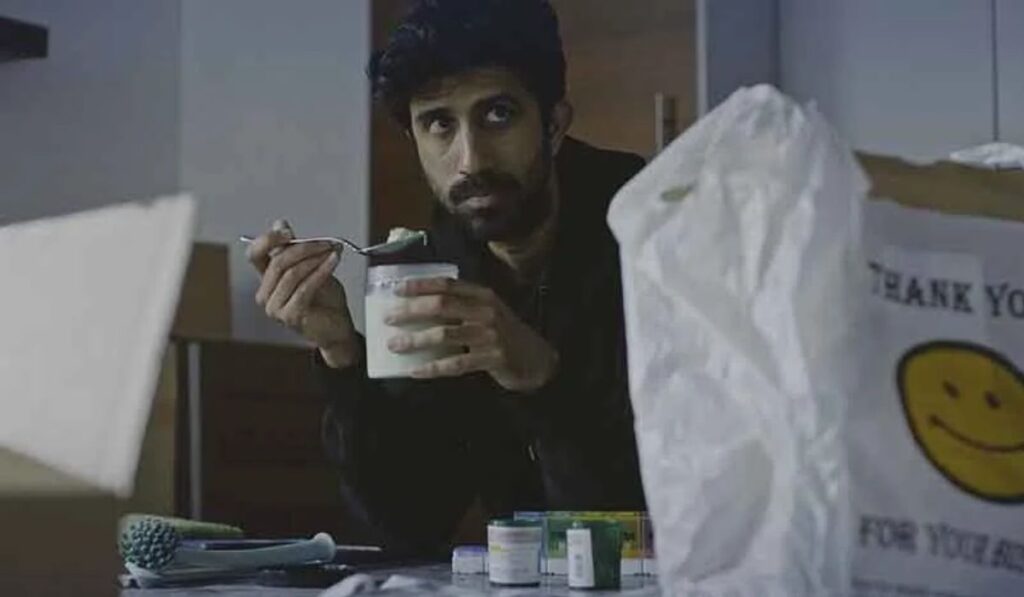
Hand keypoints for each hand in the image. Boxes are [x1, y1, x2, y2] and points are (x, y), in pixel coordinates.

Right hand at [246, 219, 359, 368]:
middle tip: (326, 242)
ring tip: (333, 252)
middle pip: (278, 261)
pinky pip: (304, 287)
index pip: (255, 254)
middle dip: (305, 248)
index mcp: (267, 280)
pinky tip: (332, 262)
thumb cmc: (325, 300)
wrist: (337, 327)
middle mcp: (266, 294)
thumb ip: (295, 249)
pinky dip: (320, 271)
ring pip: (292, 273)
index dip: (268, 240)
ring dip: (315, 259)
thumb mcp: (311, 267)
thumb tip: (279, 224)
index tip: (287, 231)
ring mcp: (274, 307)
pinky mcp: (288, 316)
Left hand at [384, 277, 558, 391]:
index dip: (420, 285)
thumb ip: (462, 307)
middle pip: (441, 306)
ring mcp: (490, 334)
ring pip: (444, 334)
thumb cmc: (505, 335)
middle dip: (411, 311)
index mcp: (483, 295)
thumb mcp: (488, 313)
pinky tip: (415, 371)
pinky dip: (433, 367)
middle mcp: (486, 311)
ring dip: (415, 340)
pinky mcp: (492, 358)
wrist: (537, 360)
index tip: (397, 289)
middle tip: (388, 318)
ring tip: (394, 345)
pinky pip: (455, 363)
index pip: (447, 284)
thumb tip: (420, 308)